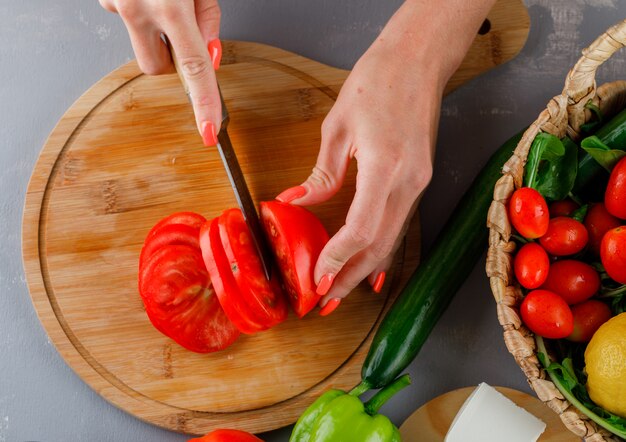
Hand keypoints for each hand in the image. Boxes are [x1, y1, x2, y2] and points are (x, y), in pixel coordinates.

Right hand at [100, 0, 222, 145]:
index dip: (203, 104)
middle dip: (171, 60)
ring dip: (154, 29)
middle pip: (156, 68)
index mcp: (169, 4)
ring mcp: (116, 3)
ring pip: (139, 42)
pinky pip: (127, 16)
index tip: (208, 131)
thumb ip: (207, 16)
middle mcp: (137, 8)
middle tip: (182, 29)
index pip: (193, 68)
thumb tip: (209, 52)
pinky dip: (139, 7)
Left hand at [277, 0, 495, 312]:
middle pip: (379, 245)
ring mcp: (419, 182)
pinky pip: (399, 224)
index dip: (337, 259)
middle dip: (349, 278)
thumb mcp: (337, 126)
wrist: (418, 60)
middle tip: (324, 301)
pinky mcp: (419, 180)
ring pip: (391, 239)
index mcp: (386, 165)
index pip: (361, 229)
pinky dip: (381, 248)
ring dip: (365, 269)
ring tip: (340, 290)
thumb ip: (320, 175)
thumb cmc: (378, 80)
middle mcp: (409, 181)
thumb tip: (296, 203)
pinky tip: (369, 267)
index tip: (316, 279)